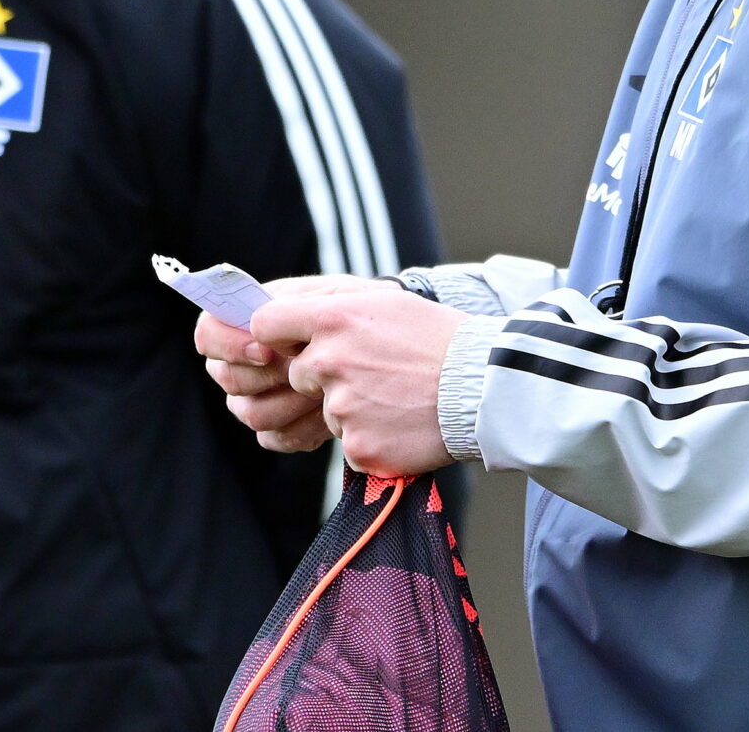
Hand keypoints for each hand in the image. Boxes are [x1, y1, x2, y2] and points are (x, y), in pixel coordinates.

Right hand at [194, 275, 379, 454]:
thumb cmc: (350, 311)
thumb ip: (290, 305)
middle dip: (269, 375)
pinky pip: (276, 437)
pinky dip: (306, 426)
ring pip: (252, 412)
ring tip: (326, 387)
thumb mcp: (327, 295)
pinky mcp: (277, 429)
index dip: (229, 344)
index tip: (265, 348)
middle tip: (305, 367)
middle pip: (227, 378)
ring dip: (293, 400)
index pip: (208, 334)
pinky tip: (328, 410)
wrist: (381, 346)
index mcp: (242, 323)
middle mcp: (240, 363)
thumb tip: (257, 325)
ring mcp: (254, 399)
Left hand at [253, 288, 465, 476]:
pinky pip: (350, 444)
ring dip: (354, 409)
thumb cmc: (436, 338)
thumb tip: (277, 316)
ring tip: (397, 396)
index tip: (293, 342)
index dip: (278, 335)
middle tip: (375, 373)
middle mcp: (329, 361)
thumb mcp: (383, 302)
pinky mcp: (357, 447)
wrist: (483, 387)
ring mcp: (342, 408)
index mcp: (333, 318)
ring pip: (328, 411)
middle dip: (326, 377)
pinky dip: (372, 438)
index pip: (265, 325)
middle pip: (298, 375)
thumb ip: (327, 305)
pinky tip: (402, 422)